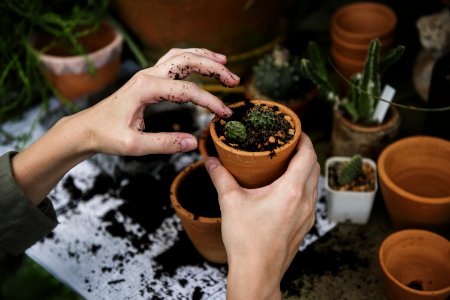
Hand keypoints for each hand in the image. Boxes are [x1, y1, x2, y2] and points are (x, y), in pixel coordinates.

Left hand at [12, 48, 239, 203]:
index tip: (225, 114)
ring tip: (225, 63)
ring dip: (204, 57)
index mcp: (145, 89)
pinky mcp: (148, 79)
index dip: (210, 101)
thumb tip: (193, 142)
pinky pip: (173, 61)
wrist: (87, 128)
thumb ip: (165, 143)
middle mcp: (148, 75)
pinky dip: (191, 59)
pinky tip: (202, 62)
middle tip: (234, 80)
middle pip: (187, 61)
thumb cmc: (107, 136)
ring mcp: (147, 74)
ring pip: (180, 56)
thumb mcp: (134, 145)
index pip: (187, 91)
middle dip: (214, 68)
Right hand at [205, 133, 319, 298]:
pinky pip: (310, 198)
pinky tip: (286, 189)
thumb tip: (211, 161)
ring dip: (305, 169)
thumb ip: (220, 177)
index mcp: (291, 190)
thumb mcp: (230, 203)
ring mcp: (308, 215)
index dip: (304, 139)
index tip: (295, 131)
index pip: (308, 155)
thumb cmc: (246, 240)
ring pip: (314, 183)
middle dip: (305, 152)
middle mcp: (305, 201)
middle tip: (288, 144)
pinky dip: (303, 186)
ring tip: (287, 164)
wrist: (257, 273)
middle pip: (314, 167)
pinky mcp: (305, 226)